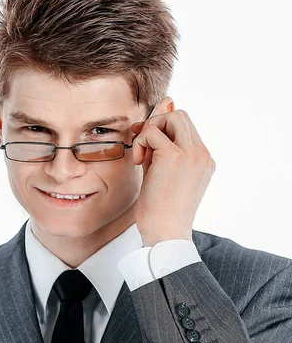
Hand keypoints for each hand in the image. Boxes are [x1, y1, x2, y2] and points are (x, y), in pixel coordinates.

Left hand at [131, 109, 215, 246]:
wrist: (165, 233)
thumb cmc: (160, 209)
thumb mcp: (160, 171)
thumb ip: (159, 145)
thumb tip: (160, 110)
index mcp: (203, 159)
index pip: (185, 126)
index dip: (162, 129)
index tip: (146, 146)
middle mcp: (202, 154)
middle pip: (180, 115)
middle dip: (156, 125)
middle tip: (142, 147)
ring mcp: (192, 154)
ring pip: (171, 116)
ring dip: (149, 131)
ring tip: (142, 157)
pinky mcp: (176, 156)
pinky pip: (152, 131)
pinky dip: (140, 142)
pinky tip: (139, 162)